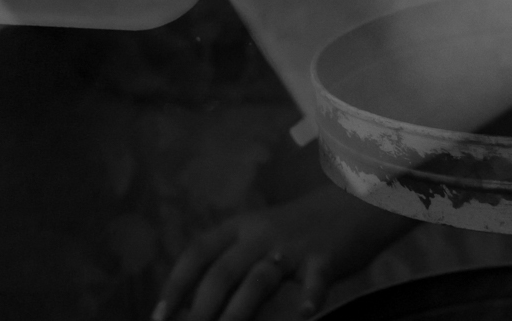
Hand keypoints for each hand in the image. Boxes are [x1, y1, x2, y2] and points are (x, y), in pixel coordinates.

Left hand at [153, 185, 412, 320]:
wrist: (353, 202)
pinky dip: (310, 297)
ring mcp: (292, 247)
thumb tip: (197, 299)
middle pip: (222, 272)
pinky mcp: (324, 258)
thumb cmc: (298, 227)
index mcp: (239, 227)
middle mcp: (260, 235)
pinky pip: (315, 279)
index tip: (159, 315)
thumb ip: (233, 261)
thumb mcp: (259, 234)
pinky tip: (306, 313)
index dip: (176, 284)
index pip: (197, 253)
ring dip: (238, 312)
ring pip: (258, 281)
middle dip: (200, 308)